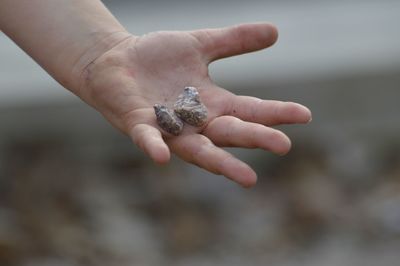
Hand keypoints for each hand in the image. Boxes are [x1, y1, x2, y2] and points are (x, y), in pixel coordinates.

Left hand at [77, 23, 310, 186]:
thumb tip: (275, 31)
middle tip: (283, 146)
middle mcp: (194, 121)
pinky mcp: (138, 124)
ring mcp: (167, 127)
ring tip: (247, 178)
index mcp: (211, 103)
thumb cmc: (157, 57)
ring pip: (197, 149)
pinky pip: (149, 139)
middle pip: (230, 133)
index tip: (304, 115)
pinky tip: (163, 156)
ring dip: (219, 162)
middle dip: (255, 139)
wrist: (115, 61)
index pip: (249, 110)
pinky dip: (155, 147)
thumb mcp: (200, 44)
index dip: (275, 113)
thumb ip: (234, 41)